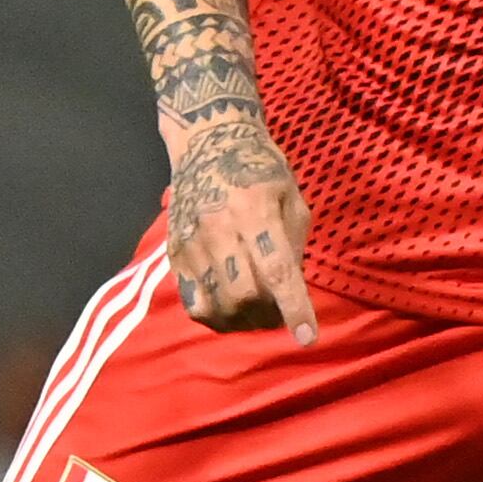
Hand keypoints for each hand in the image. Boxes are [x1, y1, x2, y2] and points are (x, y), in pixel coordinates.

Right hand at [162, 104, 319, 340]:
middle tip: (279, 312)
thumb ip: (294, 245)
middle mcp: (219, 228)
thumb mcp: (291, 197)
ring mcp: (192, 242)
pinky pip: (194, 303)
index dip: (294, 309)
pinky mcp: (174, 253)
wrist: (208, 143)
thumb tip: (293, 292)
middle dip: (268, 315)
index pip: (277, 271)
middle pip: (245, 295)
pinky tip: (230, 309)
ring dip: (244, 320)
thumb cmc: (261, 168)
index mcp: (256, 211)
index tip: (308, 338)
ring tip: (257, 311)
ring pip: (218, 305)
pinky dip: (216, 316)